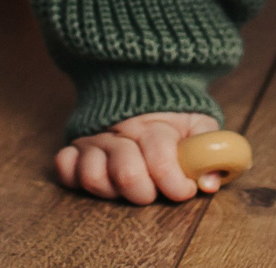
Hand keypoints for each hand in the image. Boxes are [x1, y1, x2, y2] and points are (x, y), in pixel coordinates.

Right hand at [52, 111, 224, 203]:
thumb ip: (212, 151)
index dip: (176, 184)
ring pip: (91, 175)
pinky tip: (98, 175)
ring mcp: (95, 140)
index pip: (161, 159)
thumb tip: (210, 183)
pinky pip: (63, 167)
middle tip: (154, 189)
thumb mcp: (200, 125)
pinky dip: (75, 176)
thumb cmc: (173, 118)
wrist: (140, 83)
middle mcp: (121, 132)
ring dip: (111, 189)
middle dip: (144, 192)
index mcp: (154, 126)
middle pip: (126, 173)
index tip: (185, 188)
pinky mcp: (74, 146)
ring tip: (126, 184)